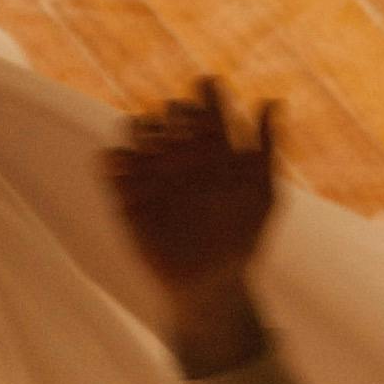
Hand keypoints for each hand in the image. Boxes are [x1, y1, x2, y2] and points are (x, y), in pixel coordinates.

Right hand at [106, 78, 280, 375]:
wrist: (210, 283)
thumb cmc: (243, 240)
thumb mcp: (262, 194)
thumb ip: (267, 148)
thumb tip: (273, 100)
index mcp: (212, 149)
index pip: (204, 108)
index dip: (206, 100)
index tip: (209, 118)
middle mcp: (181, 155)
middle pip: (169, 112)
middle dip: (174, 114)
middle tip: (184, 136)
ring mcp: (153, 172)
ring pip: (137, 128)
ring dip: (143, 127)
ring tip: (155, 144)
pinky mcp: (126, 195)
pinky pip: (110, 162)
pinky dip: (113, 156)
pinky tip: (126, 162)